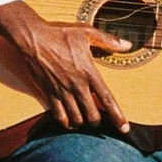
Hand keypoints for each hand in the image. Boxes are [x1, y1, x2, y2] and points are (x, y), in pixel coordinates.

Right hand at [0, 0, 131, 133]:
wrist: (33, 39)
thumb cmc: (59, 34)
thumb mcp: (86, 33)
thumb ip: (108, 40)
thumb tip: (128, 45)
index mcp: (89, 72)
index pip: (107, 99)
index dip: (117, 116)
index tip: (124, 129)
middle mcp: (77, 86)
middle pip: (92, 116)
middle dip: (98, 122)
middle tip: (99, 119)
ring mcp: (62, 92)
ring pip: (77, 120)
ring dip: (83, 123)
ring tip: (85, 120)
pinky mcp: (49, 94)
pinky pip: (59, 117)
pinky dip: (66, 122)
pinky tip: (70, 121)